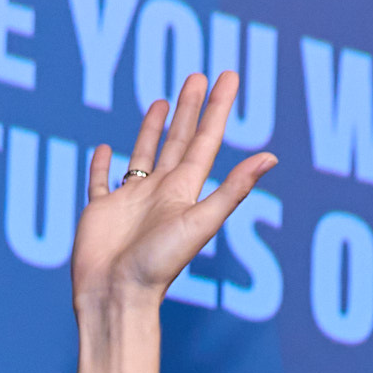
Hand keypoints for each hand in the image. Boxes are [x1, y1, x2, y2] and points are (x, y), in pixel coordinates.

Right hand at [72, 69, 276, 319]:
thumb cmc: (158, 265)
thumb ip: (233, 189)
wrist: (116, 297)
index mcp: (184, 191)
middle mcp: (160, 193)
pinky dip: (102, 165)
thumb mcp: (200, 222)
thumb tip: (272, 156)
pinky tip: (104, 149)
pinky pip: (101, 181)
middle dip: (189, 108)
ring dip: (153, 129)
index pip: (205, 139)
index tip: (228, 76)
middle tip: (197, 76)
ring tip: (161, 101)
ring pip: (144, 155)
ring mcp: (130, 202)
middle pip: (178, 140)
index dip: (217, 107)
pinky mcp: (100, 212)